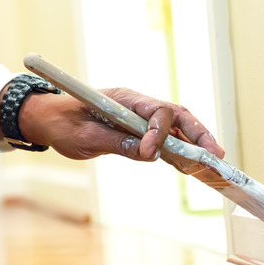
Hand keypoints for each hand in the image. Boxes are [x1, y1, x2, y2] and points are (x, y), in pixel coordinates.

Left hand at [10, 87, 224, 160]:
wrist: (48, 119)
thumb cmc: (62, 124)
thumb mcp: (85, 138)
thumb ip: (117, 144)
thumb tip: (149, 154)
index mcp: (124, 99)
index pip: (155, 110)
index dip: (159, 132)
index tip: (151, 153)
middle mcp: (137, 105)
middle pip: (176, 115)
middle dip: (198, 133)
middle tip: (215, 154)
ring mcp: (139, 117)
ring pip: (175, 126)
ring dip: (195, 142)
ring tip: (213, 162)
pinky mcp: (137, 131)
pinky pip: (165, 138)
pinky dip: (180, 150)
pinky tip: (193, 165)